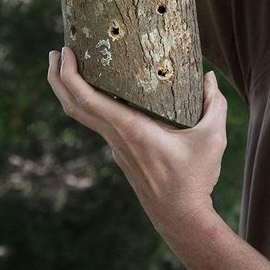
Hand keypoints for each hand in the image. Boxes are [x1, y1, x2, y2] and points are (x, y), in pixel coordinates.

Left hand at [47, 47, 227, 239]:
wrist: (181, 217)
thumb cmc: (195, 178)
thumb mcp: (212, 137)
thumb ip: (214, 104)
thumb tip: (209, 77)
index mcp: (131, 129)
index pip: (87, 100)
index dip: (69, 74)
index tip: (64, 52)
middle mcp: (116, 137)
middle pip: (73, 106)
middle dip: (58, 77)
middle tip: (54, 52)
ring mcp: (116, 147)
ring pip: (83, 115)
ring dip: (71, 90)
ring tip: (72, 66)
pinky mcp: (122, 153)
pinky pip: (99, 122)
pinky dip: (91, 103)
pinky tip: (104, 92)